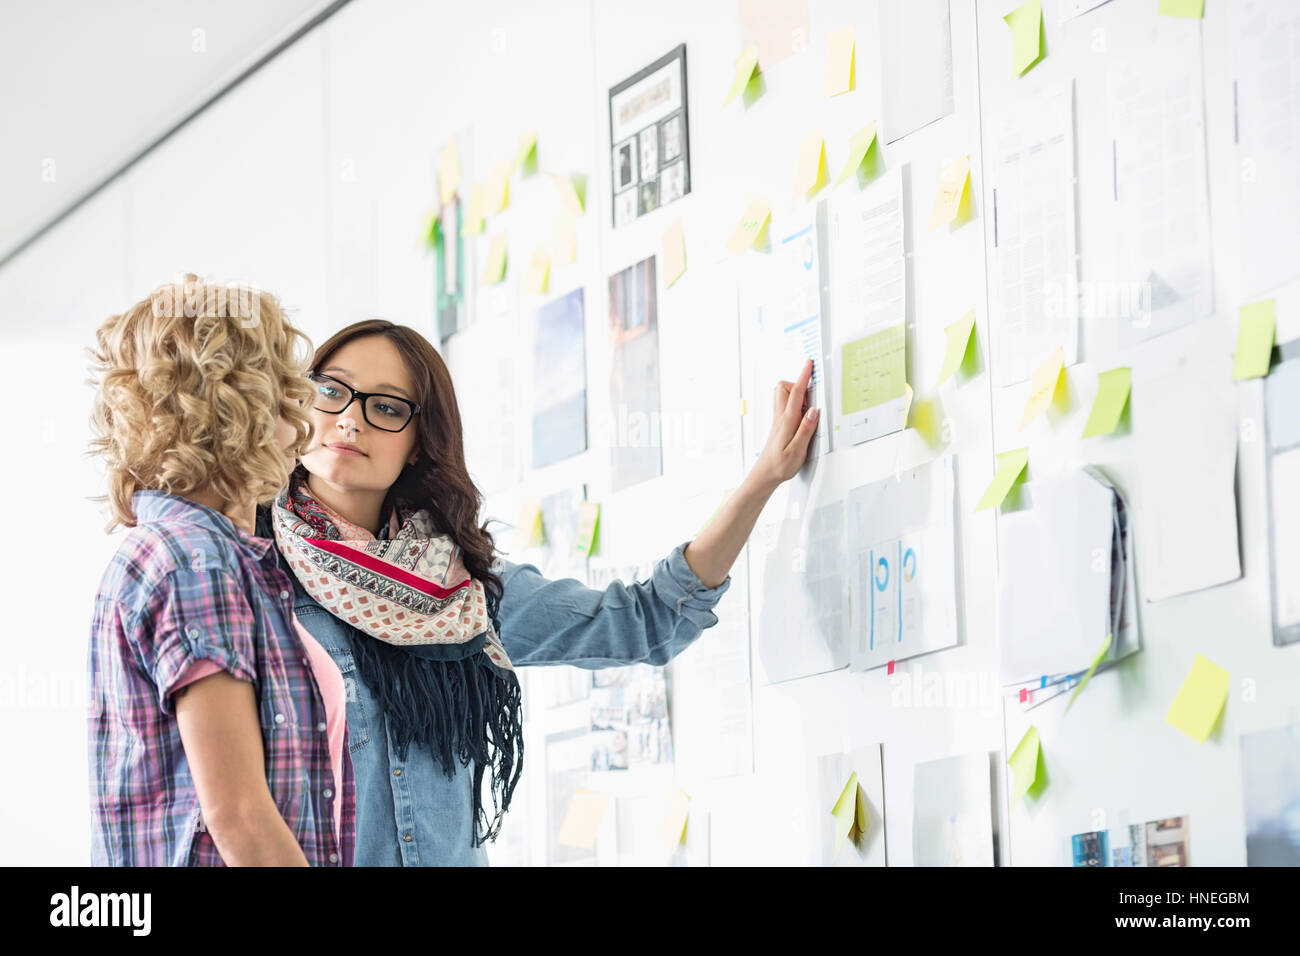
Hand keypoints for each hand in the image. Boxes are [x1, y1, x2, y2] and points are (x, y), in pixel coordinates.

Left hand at [753, 359, 818, 486]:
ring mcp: (778, 420)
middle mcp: (780, 417)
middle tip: (812, 394)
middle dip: (798, 384)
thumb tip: (814, 410)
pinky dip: (796, 404)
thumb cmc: (780, 466)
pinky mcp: (779, 425)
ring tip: (809, 408)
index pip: (795, 393)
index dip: (803, 376)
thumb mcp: (798, 450)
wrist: (765, 475)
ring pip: (783, 395)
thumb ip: (806, 429)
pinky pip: (786, 406)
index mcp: (787, 421)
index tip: (809, 364)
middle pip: (785, 388)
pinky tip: (803, 417)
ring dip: (797, 394)